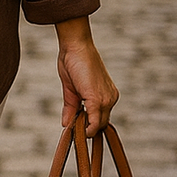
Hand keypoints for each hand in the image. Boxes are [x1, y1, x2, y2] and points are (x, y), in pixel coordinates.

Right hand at [55, 17, 118, 137]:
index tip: (76, 128)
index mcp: (107, 96)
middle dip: (87, 129)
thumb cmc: (73, 62)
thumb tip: (66, 124)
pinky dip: (86, 128)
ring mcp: (106, 100)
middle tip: (73, 130)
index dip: (89, 126)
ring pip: (98, 125)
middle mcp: (110, 99)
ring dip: (85, 129)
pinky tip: (75, 128)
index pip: (101, 118)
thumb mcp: (72, 90)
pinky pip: (94, 121)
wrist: (76, 47)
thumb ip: (72, 108)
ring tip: (72, 127)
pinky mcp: (98, 100)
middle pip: (101, 124)